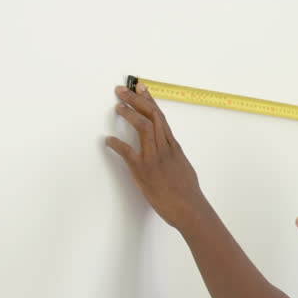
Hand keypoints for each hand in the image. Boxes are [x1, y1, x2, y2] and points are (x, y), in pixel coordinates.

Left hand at [105, 84, 211, 228]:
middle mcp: (165, 148)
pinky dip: (116, 144)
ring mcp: (154, 157)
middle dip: (136, 100)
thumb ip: (174, 156)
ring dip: (129, 114)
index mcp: (173, 146)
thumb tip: (169, 151)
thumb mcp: (184, 168)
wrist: (189, 209)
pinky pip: (127, 152)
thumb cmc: (188, 193)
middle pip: (151, 115)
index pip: (161, 116)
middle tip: (122, 90)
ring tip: (118, 106)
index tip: (141, 88)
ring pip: (143, 127)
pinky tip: (108, 140)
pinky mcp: (144, 170)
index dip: (150, 100)